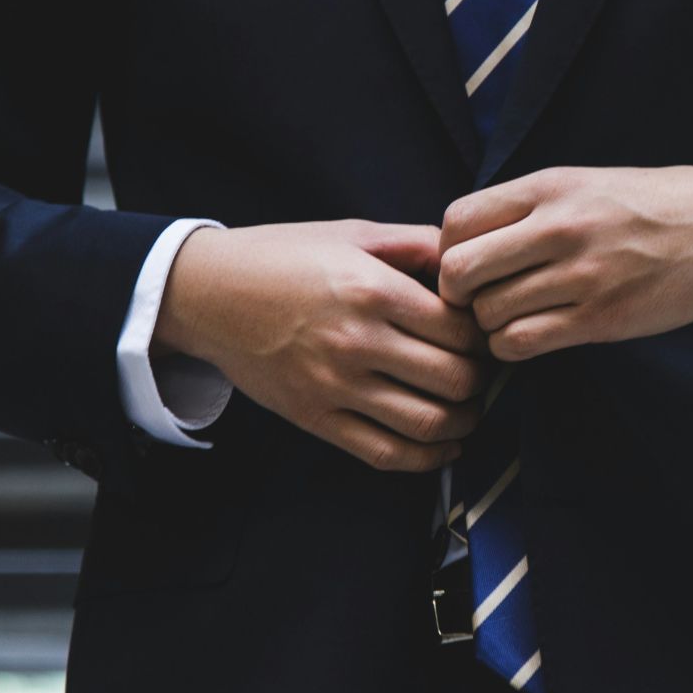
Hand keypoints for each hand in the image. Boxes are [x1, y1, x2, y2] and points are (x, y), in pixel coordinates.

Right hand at [155, 221, 491, 470]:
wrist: (208, 294)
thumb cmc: (283, 257)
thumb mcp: (352, 233)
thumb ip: (416, 244)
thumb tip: (470, 260)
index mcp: (372, 289)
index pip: (461, 330)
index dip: (485, 336)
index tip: (484, 334)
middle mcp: (357, 341)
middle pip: (455, 379)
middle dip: (481, 380)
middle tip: (482, 371)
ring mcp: (335, 386)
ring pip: (429, 423)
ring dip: (464, 422)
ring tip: (468, 408)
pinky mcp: (315, 418)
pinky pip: (386, 453)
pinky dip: (428, 459)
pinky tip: (444, 445)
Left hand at [438, 164, 692, 361]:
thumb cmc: (653, 205)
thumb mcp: (584, 183)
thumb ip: (527, 208)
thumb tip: (464, 243)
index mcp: (549, 187)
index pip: (456, 221)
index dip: (447, 251)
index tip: (469, 265)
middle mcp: (559, 227)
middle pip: (458, 272)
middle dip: (458, 294)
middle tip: (479, 301)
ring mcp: (581, 275)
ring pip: (488, 315)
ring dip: (489, 326)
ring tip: (513, 318)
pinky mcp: (602, 318)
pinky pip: (522, 343)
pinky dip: (513, 348)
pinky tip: (532, 337)